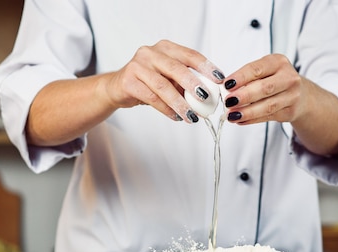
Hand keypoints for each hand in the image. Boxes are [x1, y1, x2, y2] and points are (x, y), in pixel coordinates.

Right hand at [105, 40, 224, 122]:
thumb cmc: (148, 82)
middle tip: (205, 98)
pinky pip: (151, 98)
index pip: (189, 55)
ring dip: (180, 103)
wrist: (117, 87)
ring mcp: (138, 65)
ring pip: (163, 86)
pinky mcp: (128, 81)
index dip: (206, 66)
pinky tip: (176, 116)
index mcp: (165, 48)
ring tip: (191, 116)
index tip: (219, 79)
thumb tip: (210, 96)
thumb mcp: (169, 78)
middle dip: (193, 84)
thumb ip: (186, 83)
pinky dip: (166, 109)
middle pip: (177, 68)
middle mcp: (151, 53)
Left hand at [222, 53, 337, 155]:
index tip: (227, 84)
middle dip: (244, 96)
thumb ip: (248, 78)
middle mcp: (289, 78)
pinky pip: (268, 117)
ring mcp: (292, 96)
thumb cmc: (276, 79)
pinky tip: (240, 120)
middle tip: (229, 101)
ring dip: (247, 112)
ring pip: (267, 106)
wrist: (301, 93)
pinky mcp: (290, 112)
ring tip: (232, 115)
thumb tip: (227, 89)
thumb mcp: (265, 71)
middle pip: (265, 88)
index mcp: (279, 62)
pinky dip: (252, 120)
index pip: (257, 69)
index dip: (241, 77)